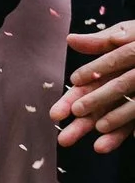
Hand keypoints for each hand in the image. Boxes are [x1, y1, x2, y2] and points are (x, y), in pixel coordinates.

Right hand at [57, 22, 134, 150]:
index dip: (69, 102)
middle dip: (80, 126)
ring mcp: (133, 101)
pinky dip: (124, 134)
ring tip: (96, 147)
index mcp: (106, 71)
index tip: (56, 115)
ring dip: (107, 135)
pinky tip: (114, 144)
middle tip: (64, 140)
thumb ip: (101, 41)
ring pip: (117, 121)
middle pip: (96, 109)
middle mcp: (117, 90)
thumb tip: (71, 40)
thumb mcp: (127, 34)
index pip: (83, 89)